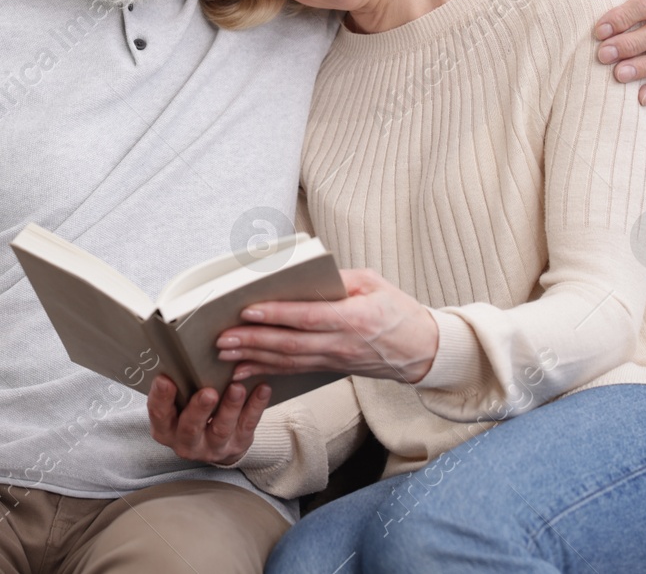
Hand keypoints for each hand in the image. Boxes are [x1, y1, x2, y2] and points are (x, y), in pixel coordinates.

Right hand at [145, 375, 269, 466]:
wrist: (214, 444)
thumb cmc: (190, 413)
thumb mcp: (177, 405)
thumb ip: (178, 386)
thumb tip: (180, 350)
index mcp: (166, 429)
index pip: (159, 414)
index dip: (161, 398)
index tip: (164, 379)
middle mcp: (186, 442)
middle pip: (190, 427)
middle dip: (199, 409)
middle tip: (208, 392)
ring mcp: (213, 446)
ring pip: (221, 429)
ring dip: (230, 407)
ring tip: (236, 388)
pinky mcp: (238, 444)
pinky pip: (247, 425)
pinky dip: (255, 407)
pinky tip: (261, 389)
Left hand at [217, 269, 438, 384]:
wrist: (422, 351)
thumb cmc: (399, 312)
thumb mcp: (374, 283)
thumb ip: (339, 278)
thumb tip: (303, 274)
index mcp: (354, 318)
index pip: (308, 317)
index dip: (277, 316)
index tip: (248, 310)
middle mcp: (341, 343)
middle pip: (290, 345)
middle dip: (254, 341)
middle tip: (222, 338)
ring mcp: (335, 360)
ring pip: (288, 361)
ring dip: (254, 358)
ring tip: (225, 354)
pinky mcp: (330, 368)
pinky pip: (294, 370)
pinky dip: (267, 370)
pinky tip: (245, 371)